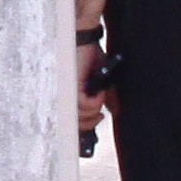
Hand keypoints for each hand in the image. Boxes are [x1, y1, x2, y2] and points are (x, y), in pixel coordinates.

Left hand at [71, 29, 108, 143]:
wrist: (87, 41)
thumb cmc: (92, 58)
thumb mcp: (103, 81)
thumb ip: (106, 98)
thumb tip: (114, 114)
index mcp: (71, 98)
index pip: (70, 123)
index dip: (79, 132)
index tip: (86, 139)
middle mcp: (66, 97)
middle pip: (73, 125)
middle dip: (88, 124)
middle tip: (98, 116)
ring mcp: (67, 93)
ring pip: (80, 117)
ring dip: (94, 110)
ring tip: (99, 97)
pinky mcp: (71, 86)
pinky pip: (84, 105)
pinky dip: (95, 101)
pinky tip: (98, 92)